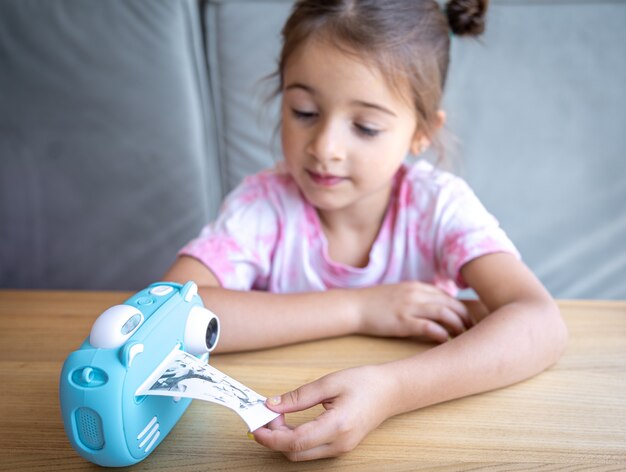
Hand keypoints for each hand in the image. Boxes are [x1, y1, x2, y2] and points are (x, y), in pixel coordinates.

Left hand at [252, 366, 391, 460]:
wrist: (391, 391)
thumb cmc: (364, 383)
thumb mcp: (329, 382)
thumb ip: (299, 397)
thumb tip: (272, 405)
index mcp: (337, 426)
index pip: (296, 442)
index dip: (271, 437)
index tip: (256, 427)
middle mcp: (339, 443)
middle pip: (296, 454)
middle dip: (274, 439)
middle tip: (265, 417)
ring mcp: (341, 448)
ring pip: (302, 455)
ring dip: (284, 440)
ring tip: (277, 418)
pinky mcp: (340, 447)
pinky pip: (312, 450)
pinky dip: (296, 440)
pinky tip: (290, 423)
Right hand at [354, 282, 472, 342]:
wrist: (354, 306)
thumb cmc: (375, 304)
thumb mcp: (400, 295)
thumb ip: (418, 299)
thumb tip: (436, 313)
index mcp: (417, 287)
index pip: (448, 297)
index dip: (462, 310)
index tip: (470, 323)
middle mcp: (417, 293)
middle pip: (452, 304)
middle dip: (466, 318)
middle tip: (474, 332)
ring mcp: (410, 306)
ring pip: (444, 313)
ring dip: (458, 326)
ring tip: (464, 338)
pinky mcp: (402, 320)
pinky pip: (429, 326)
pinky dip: (441, 334)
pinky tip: (446, 342)